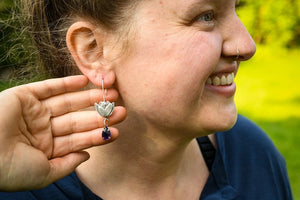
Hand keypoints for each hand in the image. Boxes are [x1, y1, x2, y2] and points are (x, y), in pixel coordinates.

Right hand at [0, 75, 125, 190]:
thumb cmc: (10, 169)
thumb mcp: (44, 174)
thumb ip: (67, 165)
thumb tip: (87, 156)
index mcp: (47, 147)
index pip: (78, 138)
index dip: (97, 133)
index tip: (117, 129)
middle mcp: (43, 128)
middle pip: (77, 119)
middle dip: (99, 114)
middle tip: (121, 109)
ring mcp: (34, 111)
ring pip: (68, 102)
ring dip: (89, 97)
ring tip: (111, 94)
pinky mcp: (24, 96)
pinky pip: (49, 87)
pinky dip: (67, 83)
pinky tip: (86, 81)